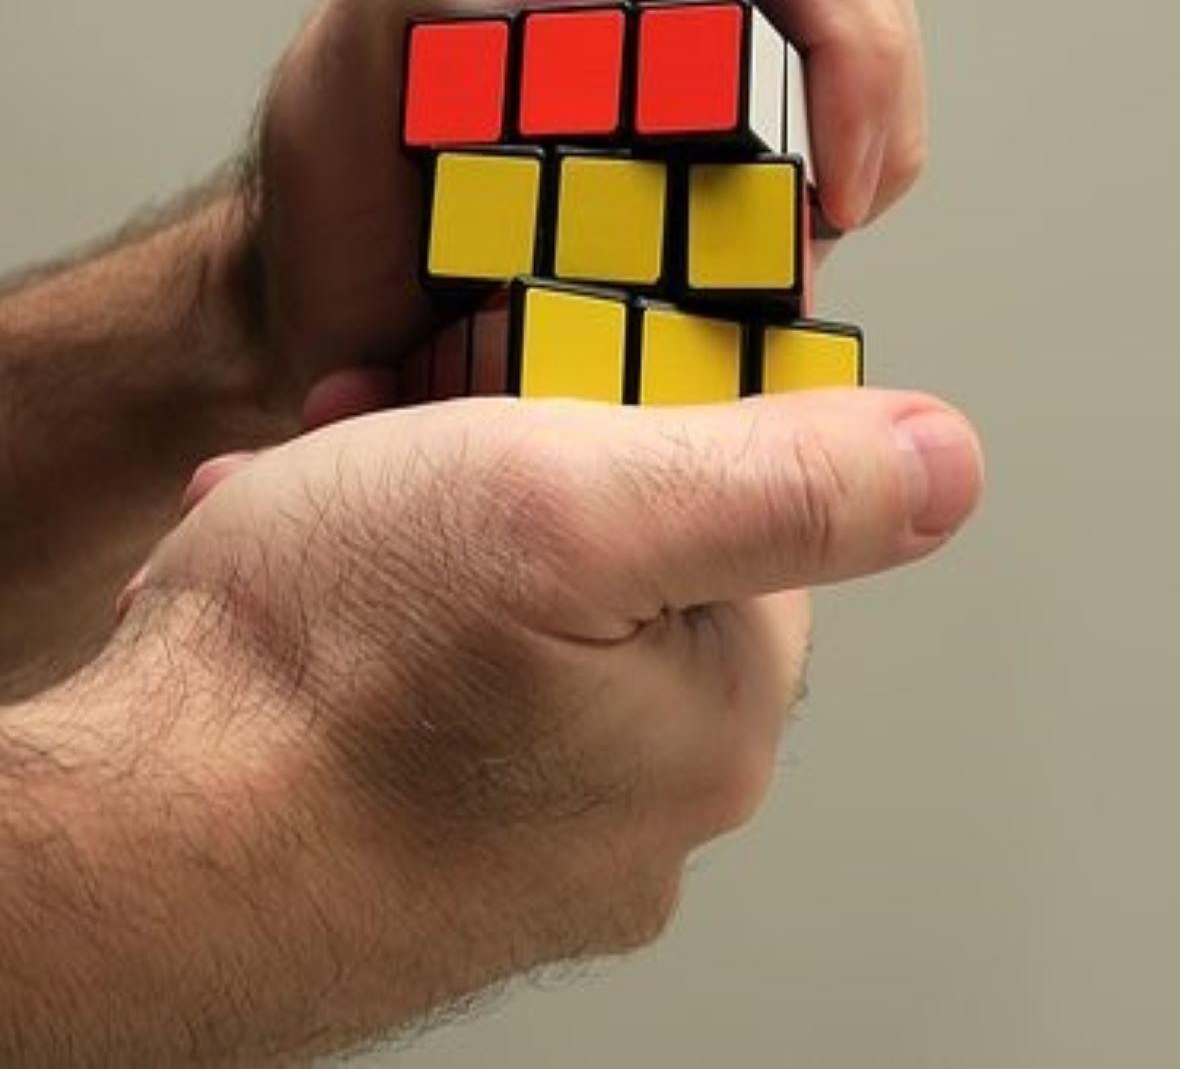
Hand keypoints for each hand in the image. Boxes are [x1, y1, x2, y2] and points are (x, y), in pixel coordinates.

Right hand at [6, 391, 979, 1057]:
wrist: (123, 859)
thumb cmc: (322, 674)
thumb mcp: (574, 501)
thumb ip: (784, 479)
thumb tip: (949, 462)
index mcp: (720, 718)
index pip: (750, 519)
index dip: (640, 427)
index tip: (537, 408)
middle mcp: (653, 812)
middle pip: (630, 578)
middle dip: (522, 496)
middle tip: (405, 471)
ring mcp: (542, 858)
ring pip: (525, 640)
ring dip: (432, 561)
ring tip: (328, 539)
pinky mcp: (441, 877)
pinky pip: (448, 717)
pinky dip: (386, 653)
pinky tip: (314, 624)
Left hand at [245, 0, 923, 395]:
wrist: (339, 323)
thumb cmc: (334, 218)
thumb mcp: (336, 95)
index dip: (845, 22)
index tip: (831, 171)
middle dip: (874, 85)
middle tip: (832, 214)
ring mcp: (690, 31)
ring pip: (858, 27)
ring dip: (866, 143)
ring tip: (797, 245)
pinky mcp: (717, 110)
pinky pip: (832, 114)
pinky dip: (837, 183)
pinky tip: (777, 251)